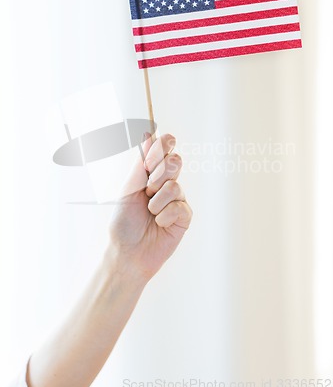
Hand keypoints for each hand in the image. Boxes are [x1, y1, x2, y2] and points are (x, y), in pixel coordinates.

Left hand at [108, 133, 192, 283]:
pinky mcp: (185, 216)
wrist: (127, 252)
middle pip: (175, 161)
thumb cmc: (124, 222)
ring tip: (150, 213)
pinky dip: (164, 216)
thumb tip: (148, 134)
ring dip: (156, 202)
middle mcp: (167, 183)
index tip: (148, 161)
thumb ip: (141, 163)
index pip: (166, 147)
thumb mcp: (128, 188)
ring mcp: (177, 199)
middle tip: (146, 191)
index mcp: (152, 173)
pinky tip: (159, 224)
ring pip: (175, 186)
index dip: (161, 148)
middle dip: (157, 176)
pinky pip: (179, 206)